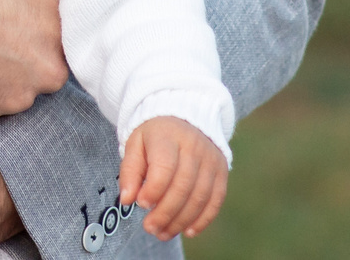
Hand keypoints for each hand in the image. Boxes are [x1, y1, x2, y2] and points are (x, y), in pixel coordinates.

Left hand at [121, 118, 226, 241]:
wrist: (184, 116)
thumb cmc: (155, 135)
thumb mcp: (135, 144)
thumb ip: (130, 171)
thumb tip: (127, 199)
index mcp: (168, 135)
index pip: (164, 167)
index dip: (154, 190)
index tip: (141, 204)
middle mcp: (194, 146)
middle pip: (183, 186)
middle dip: (165, 213)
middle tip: (150, 228)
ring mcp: (211, 159)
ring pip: (200, 196)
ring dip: (181, 220)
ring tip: (164, 233)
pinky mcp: (222, 171)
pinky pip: (216, 200)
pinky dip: (203, 219)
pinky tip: (187, 231)